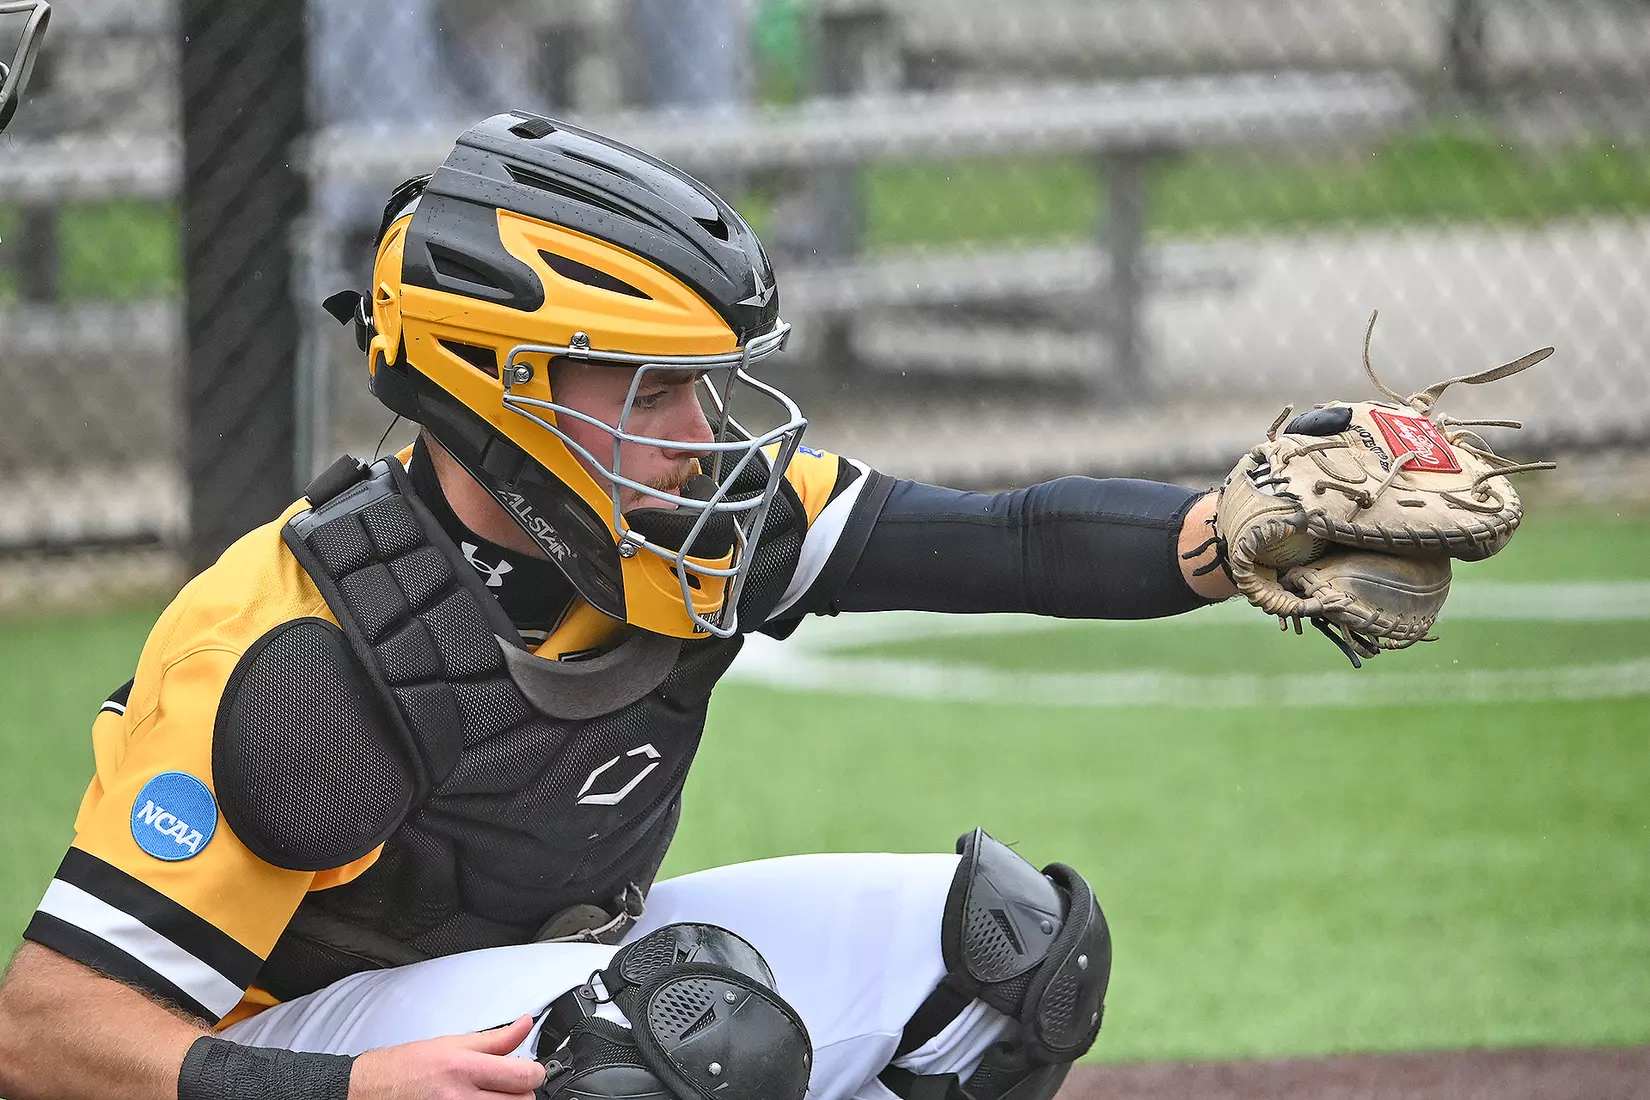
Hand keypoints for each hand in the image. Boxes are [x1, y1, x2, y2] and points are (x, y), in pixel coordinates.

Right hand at [350, 1016, 545, 1099]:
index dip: (534, 1071)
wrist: (374, 1090)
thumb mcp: (454, 1042)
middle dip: (521, 1091)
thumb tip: (526, 1024)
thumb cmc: (410, 1067)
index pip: (524, 1076)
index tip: (530, 1070)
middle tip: (508, 1084)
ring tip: (492, 1094)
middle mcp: (461, 1098)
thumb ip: (497, 1038)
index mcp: (465, 1068)